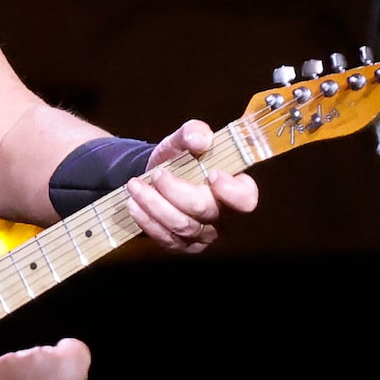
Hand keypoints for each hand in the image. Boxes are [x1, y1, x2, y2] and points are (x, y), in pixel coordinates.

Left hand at [0, 339, 89, 379]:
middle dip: (38, 372)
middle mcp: (36, 355)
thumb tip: (64, 376)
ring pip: (13, 364)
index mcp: (66, 367)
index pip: (73, 348)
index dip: (68, 363)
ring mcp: (4, 361)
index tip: (61, 379)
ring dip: (14, 379)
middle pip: (41, 355)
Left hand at [126, 121, 257, 252]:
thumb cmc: (179, 159)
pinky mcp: (181, 246)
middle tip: (156, 173)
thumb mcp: (183, 140)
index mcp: (234, 190)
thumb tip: (200, 140)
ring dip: (154, 204)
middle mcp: (223, 218)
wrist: (155, 178)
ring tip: (134, 185)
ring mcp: (202, 235)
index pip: (245, 199)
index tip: (212, 173)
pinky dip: (146, 220)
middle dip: (175, 190)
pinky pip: (165, 238)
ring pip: (181, 226)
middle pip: (203, 210)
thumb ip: (193, 132)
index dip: (231, 191)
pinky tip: (134, 203)